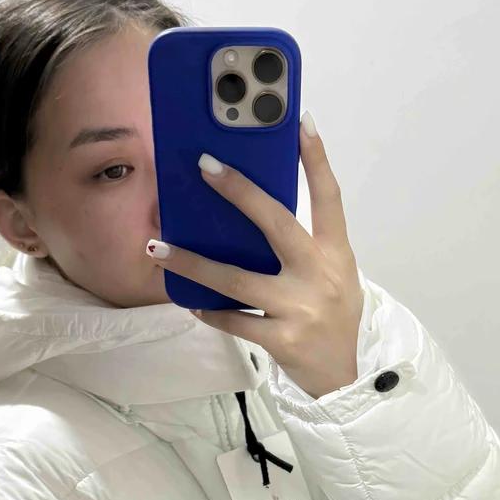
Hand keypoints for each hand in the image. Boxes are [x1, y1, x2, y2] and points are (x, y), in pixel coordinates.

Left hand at [145, 112, 363, 399]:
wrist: (341, 377)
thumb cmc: (332, 316)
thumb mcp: (334, 275)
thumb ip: (305, 246)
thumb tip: (253, 210)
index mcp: (336, 253)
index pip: (329, 197)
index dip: (317, 159)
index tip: (300, 122)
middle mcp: (320, 275)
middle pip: (277, 224)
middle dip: (240, 193)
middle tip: (205, 166)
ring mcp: (300, 308)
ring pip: (237, 279)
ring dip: (194, 263)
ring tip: (158, 248)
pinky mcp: (281, 339)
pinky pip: (234, 319)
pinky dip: (209, 309)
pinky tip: (187, 299)